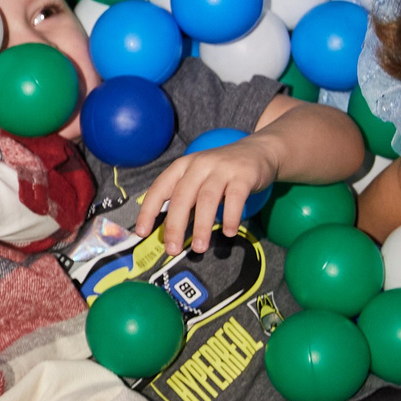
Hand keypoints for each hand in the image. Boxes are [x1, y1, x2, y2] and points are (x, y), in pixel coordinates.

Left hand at [139, 140, 282, 254]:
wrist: (258, 151)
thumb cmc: (222, 171)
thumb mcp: (198, 178)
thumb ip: (185, 199)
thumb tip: (169, 233)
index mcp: (182, 167)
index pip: (160, 189)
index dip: (148, 211)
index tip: (142, 233)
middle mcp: (199, 165)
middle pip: (182, 197)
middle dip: (174, 226)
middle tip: (172, 249)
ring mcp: (221, 169)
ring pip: (207, 199)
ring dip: (202, 226)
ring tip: (199, 247)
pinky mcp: (243, 175)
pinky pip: (235, 198)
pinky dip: (230, 217)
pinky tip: (229, 232)